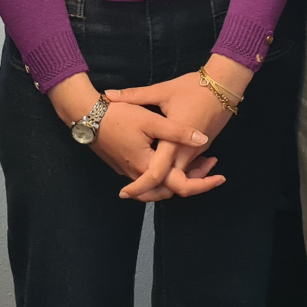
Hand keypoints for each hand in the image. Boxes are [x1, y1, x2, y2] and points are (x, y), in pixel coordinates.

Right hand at [48, 73, 209, 202]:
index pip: (179, 186)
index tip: (220, 177)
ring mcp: (128, 172)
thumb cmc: (119, 116)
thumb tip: (203, 141)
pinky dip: (165, 174)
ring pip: (158, 186)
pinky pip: (148, 179)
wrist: (87, 115)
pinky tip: (175, 157)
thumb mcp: (152, 119)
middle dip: (192, 182)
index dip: (202, 184)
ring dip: (178, 178)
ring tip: (198, 163)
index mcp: (147, 167)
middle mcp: (137, 175)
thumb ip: (178, 132)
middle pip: (169, 190)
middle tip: (212, 168)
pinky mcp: (124, 164)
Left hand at [106, 55, 252, 200]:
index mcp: (173, 142)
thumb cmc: (193, 87)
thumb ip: (135, 95)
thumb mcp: (163, 91)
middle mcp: (186, 153)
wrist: (225, 84)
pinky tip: (163, 167)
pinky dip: (175, 174)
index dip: (139, 187)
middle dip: (152, 194)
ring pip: (180, 179)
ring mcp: (196, 153)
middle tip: (131, 193)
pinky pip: (187, 169)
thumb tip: (107, 95)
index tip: (124, 192)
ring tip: (141, 184)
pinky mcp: (202, 149)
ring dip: (163, 184)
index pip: (156, 175)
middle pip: (170, 186)